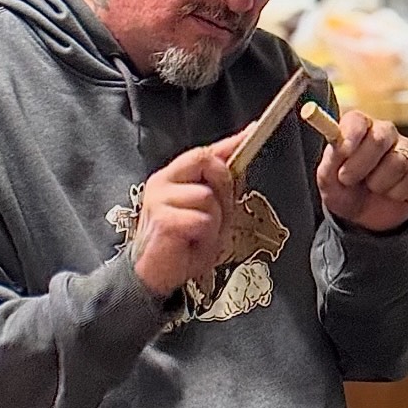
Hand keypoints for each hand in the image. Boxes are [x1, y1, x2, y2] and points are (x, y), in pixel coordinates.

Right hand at [131, 129, 245, 296]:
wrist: (155, 276)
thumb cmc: (181, 247)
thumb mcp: (210, 215)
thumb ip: (220, 191)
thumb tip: (238, 168)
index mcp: (173, 178)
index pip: (204, 152)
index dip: (230, 143)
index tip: (251, 131)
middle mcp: (163, 182)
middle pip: (206, 160)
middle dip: (223, 186)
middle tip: (218, 214)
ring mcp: (160, 199)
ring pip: (208, 196)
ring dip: (214, 221)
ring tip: (200, 236)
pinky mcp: (163, 219)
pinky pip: (202, 220)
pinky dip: (205, 237)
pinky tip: (192, 244)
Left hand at [315, 109, 407, 231]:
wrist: (363, 218)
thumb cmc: (344, 191)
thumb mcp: (328, 180)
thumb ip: (330, 160)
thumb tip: (339, 144)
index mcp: (358, 129)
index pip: (358, 120)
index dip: (351, 134)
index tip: (343, 152)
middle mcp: (384, 133)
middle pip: (380, 138)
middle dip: (361, 164)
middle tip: (347, 180)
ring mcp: (405, 149)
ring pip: (398, 160)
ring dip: (379, 183)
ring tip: (372, 188)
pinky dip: (398, 192)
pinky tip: (390, 194)